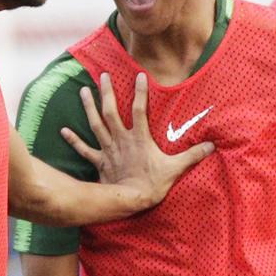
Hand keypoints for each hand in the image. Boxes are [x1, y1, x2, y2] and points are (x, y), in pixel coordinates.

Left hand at [61, 72, 213, 208]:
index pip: (140, 110)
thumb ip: (192, 155)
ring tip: (83, 91)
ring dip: (89, 108)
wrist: (130, 201)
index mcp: (139, 138)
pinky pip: (84, 150)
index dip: (140, 92)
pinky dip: (73, 140)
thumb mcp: (175, 168)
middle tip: (102, 75)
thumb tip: (212, 146)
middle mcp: (121, 139)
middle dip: (107, 93)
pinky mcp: (99, 162)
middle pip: (111, 112)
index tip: (138, 75)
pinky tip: (63, 130)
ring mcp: (108, 150)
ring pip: (96, 124)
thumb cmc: (152, 184)